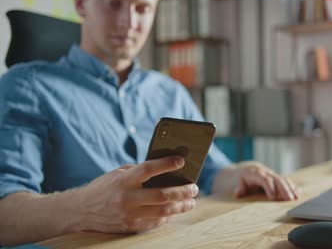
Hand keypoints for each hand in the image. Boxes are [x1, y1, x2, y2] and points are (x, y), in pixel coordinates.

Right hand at [75, 156, 197, 232]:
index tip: (181, 161)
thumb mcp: (118, 174)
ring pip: (163, 211)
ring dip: (181, 206)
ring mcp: (129, 215)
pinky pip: (155, 222)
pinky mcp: (130, 227)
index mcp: (123, 180)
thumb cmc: (104, 187)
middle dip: (182, 191)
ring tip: (191, 201)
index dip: (166, 164)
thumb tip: (166, 169)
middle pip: (162, 194)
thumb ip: (139, 172)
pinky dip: (168, 216)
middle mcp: (126, 198)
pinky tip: (175, 211)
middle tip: (194, 187)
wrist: (80, 211)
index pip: (148, 169)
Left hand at [225, 162, 300, 200]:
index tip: (273, 197)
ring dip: (291, 188)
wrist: (249, 168)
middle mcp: (267, 173)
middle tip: (290, 199)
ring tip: (296, 197)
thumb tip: (238, 193)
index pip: (264, 179)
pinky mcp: (278, 178)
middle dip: (284, 189)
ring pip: (283, 180)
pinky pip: (287, 181)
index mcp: (257, 173)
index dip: (269, 187)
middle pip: (277, 179)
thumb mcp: (239, 181)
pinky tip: (299, 193)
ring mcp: (273, 175)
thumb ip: (239, 187)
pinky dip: (293, 186)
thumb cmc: (243, 178)